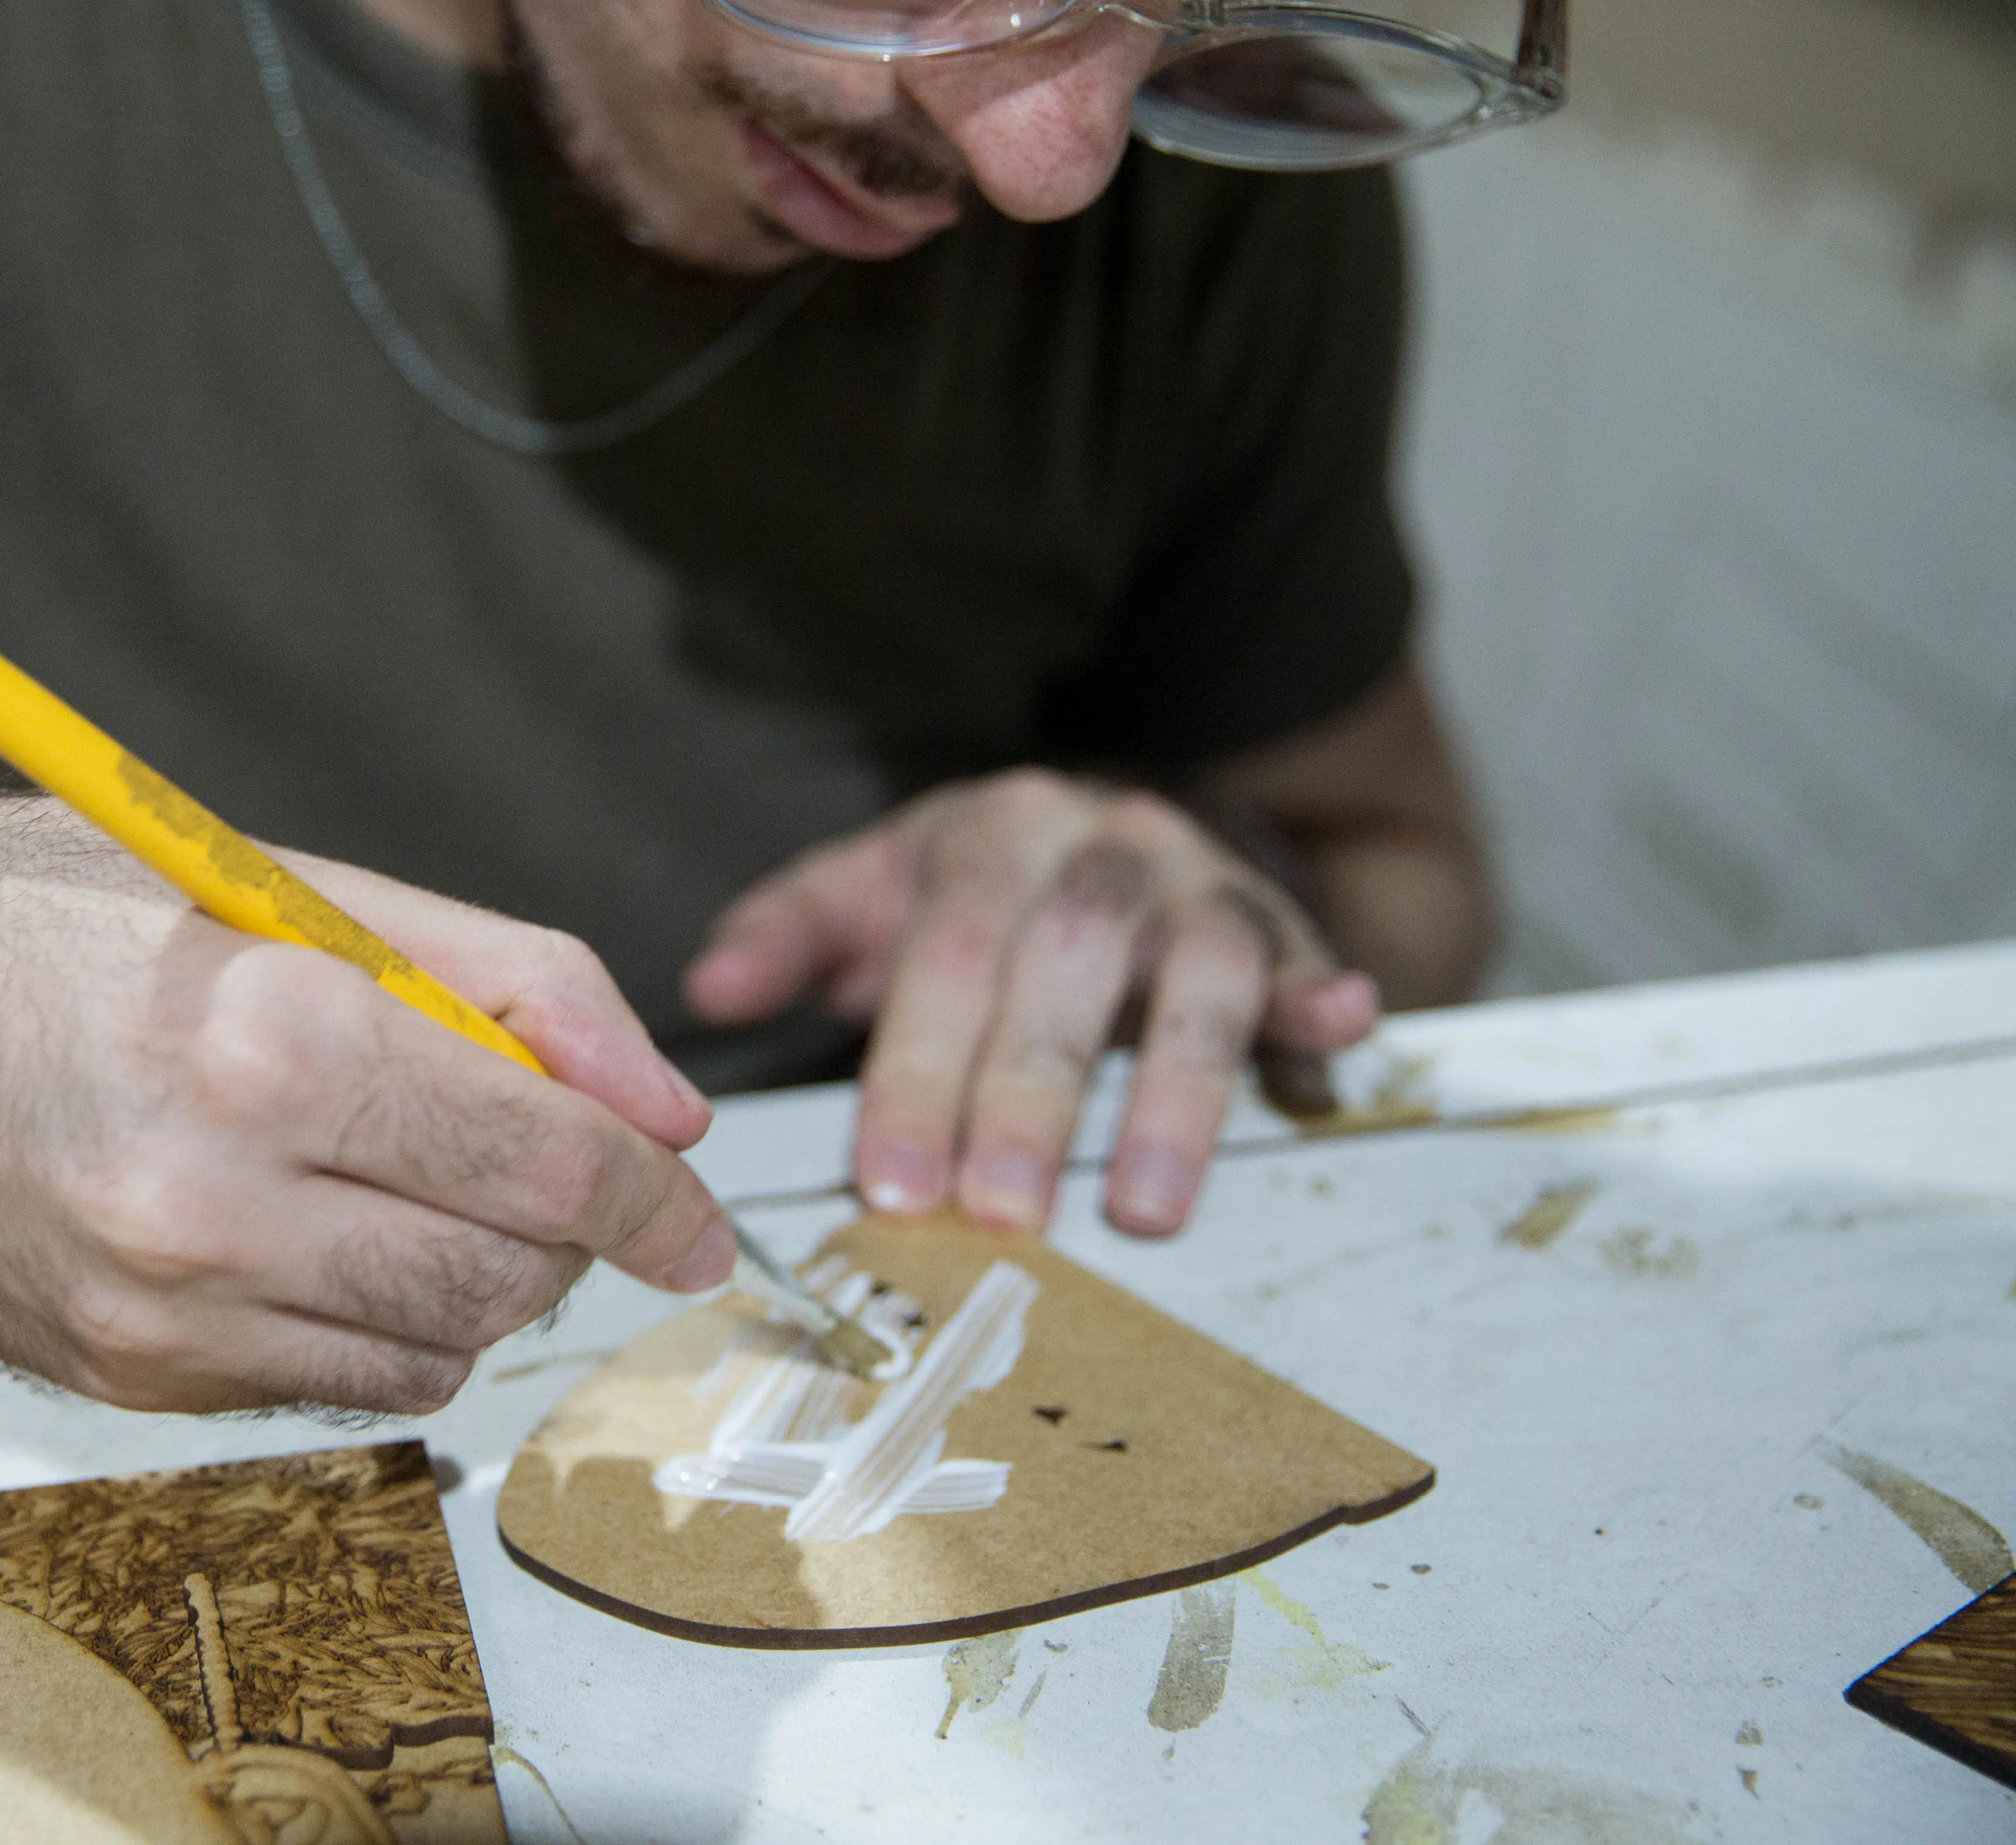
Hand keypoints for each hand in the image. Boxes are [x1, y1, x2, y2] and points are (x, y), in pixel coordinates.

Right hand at [0, 799, 730, 1416]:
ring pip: (427, 1357)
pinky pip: (318, 1392)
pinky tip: (302, 1237)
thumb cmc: (35, 913)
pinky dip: (361, 1331)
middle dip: (565, 1237)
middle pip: (504, 1276)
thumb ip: (506, 981)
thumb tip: (661, 1106)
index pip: (548, 1162)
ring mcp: (154, 1308)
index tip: (696, 1210)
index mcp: (270, 1038)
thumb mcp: (289, 880)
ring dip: (469, 1289)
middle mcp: (211, 1195)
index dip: (658, 1194)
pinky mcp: (114, 1375)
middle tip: (540, 1173)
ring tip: (401, 1188)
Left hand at [679, 771, 1378, 1235]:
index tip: (892, 1181)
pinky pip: (1302, 955)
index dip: (917, 1071)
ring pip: (1196, 972)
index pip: (946, 955)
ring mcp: (1198, 878)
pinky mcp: (1278, 919)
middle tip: (997, 1215)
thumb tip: (708, 989)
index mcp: (989, 832)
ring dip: (1171, 1094)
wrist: (1105, 830)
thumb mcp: (873, 889)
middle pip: (1064, 965)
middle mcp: (1100, 842)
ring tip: (1143, 1211)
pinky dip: (1320, 995)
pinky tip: (1337, 1031)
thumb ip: (791, 934)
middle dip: (1026, 1098)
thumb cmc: (975, 890)